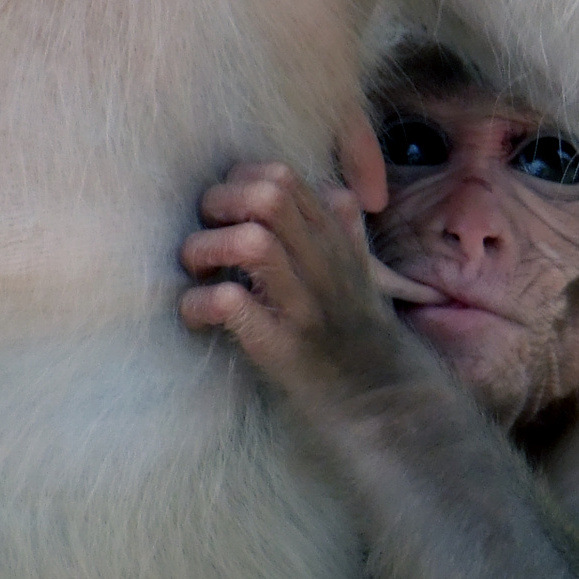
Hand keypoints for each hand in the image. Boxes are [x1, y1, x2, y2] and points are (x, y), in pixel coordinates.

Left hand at [179, 162, 441, 379]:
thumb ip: (348, 231)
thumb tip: (336, 191)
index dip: (238, 183)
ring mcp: (304, 306)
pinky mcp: (282, 348)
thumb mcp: (363, 275)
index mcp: (335, 241)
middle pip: (268, 196)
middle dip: (219, 204)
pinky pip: (229, 304)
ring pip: (251, 243)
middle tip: (206, 237)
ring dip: (206, 250)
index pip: (281, 177)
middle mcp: (323, 266)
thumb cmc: (359, 335)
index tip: (226, 216)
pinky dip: (198, 303)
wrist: (382, 401)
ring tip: (199, 274)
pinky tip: (196, 317)